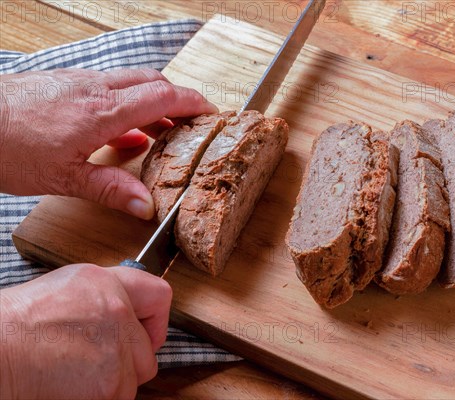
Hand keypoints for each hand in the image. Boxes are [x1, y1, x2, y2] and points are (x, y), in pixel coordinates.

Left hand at [0, 68, 217, 218]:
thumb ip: (110, 189)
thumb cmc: (4, 146)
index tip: (212, 113)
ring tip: (162, 131)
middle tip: (192, 122)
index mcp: (103, 110)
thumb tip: (145, 205)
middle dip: (178, 99)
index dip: (193, 103)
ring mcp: (77, 82)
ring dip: (152, 102)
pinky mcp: (62, 84)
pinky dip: (125, 105)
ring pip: (130, 83)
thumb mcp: (63, 177)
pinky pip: (107, 89)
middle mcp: (94, 88)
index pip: (163, 96)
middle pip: (152, 81)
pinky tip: (122, 132)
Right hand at [0, 263, 171, 398]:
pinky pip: (121, 396)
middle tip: (96, 359)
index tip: (146, 330)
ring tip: (77, 371)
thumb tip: (129, 312)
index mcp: (106, 284)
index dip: (155, 319)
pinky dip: (102, 396)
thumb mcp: (68, 289)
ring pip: (136, 376)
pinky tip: (73, 384)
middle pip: (149, 348)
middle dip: (129, 359)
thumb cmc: (18, 325)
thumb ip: (107, 297)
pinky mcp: (112, 383)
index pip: (160, 296)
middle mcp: (118, 311)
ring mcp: (117, 348)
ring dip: (114, 380)